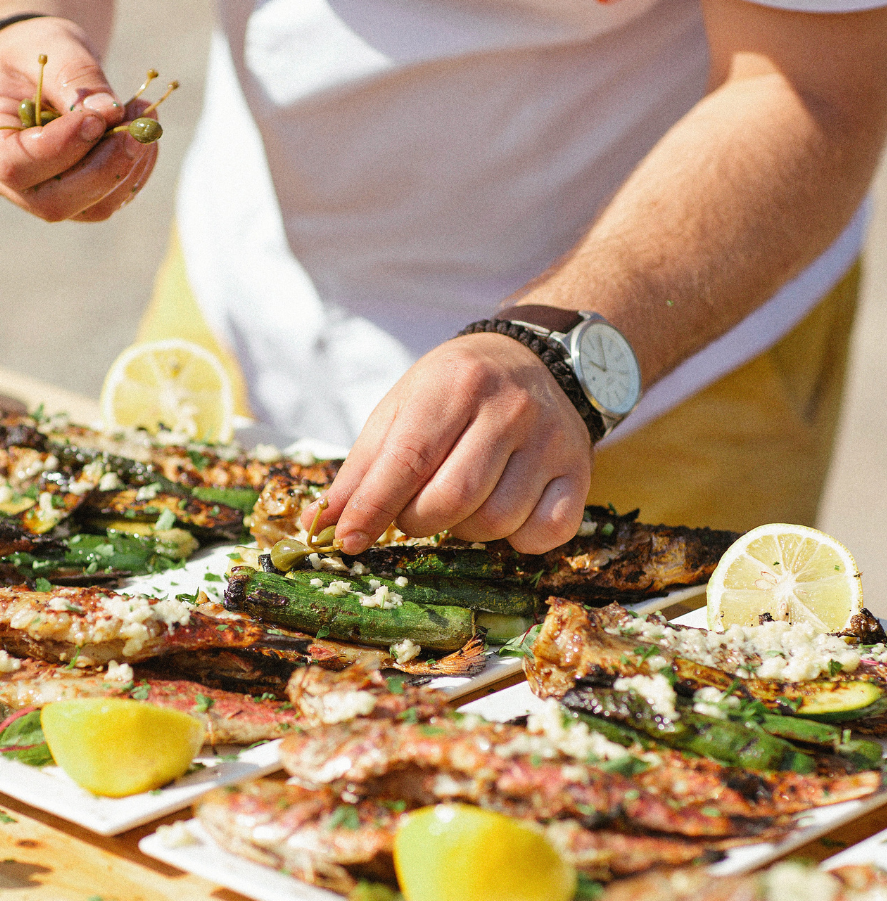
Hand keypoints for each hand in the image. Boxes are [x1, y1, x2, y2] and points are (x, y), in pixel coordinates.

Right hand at [0, 16, 156, 221]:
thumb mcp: (47, 47)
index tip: (98, 117)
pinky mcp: (78, 200)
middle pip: (56, 202)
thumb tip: (110, 112)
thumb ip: (74, 77)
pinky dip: (136, 171)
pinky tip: (143, 135)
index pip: (16, 166)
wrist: (34, 69)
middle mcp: (7, 182)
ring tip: (145, 120)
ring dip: (128, 168)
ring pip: (92, 208)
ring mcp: (43, 197)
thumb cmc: (31, 53)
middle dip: (104, 168)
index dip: (61, 148)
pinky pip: (112, 200)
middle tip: (138, 129)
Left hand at [302, 332, 591, 554]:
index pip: (408, 460)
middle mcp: (510, 408)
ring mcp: (551, 440)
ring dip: (464, 530)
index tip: (347, 540)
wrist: (538, 360)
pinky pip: (544, 533)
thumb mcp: (402, 408)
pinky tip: (504, 511)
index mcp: (455, 385)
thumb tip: (321, 523)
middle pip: (452, 500)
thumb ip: (362, 467)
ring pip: (496, 522)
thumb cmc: (455, 391)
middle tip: (413, 513)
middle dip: (418, 521)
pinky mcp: (580, 471)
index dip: (373, 508)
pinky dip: (516, 539)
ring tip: (460, 502)